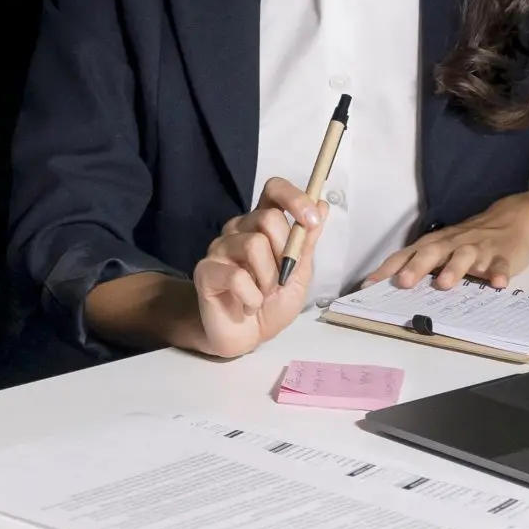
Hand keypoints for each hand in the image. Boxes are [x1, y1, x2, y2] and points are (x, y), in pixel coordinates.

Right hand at [189, 176, 325, 359]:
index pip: (274, 190)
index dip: (294, 198)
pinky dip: (252, 298)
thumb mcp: (300, 274)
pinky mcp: (205, 271)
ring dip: (268, 281)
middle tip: (280, 280)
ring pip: (254, 246)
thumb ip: (307, 242)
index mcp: (261, 225)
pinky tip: (247, 306)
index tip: (312, 220)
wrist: (245, 338)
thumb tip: (322, 205)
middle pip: (268, 219)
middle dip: (284, 254)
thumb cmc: (271, 305)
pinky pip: (237, 277)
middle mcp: (238, 230)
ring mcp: (219, 249)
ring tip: (262, 296)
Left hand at [366, 179, 528, 291]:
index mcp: (434, 244)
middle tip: (404, 282)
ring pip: (465, 257)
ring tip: (445, 284)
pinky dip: (500, 274)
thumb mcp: (441, 249)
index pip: (405, 255)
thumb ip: (417, 264)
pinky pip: (502, 265)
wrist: (515, 219)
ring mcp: (479, 249)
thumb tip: (384, 286)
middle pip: (432, 252)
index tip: (368, 285)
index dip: (387, 270)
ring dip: (454, 269)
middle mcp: (453, 244)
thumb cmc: (468, 240)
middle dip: (417, 267)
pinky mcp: (504, 255)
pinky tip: (498, 284)